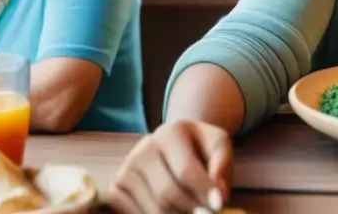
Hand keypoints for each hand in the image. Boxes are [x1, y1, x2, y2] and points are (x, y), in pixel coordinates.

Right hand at [110, 120, 232, 212]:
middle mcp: (143, 148)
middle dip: (190, 210)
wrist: (176, 148)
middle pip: (166, 193)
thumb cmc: (201, 149)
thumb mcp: (218, 147)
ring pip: (152, 209)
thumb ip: (221, 167)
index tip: (218, 206)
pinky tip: (172, 213)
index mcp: (170, 132)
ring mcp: (126, 168)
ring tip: (191, 212)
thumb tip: (218, 197)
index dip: (203, 192)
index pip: (185, 170)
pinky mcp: (116, 189)